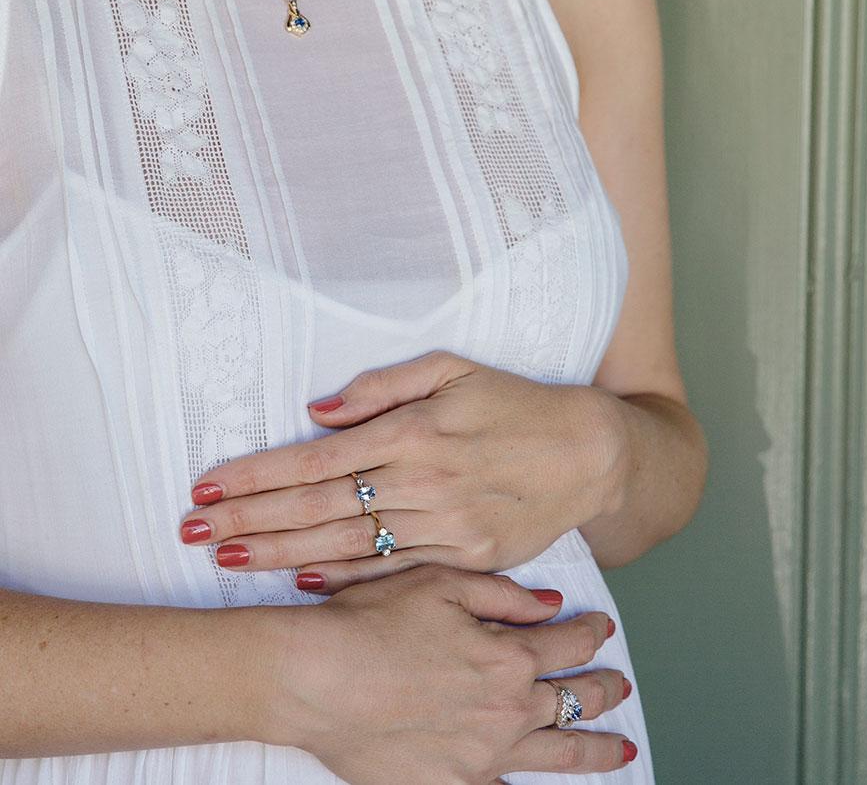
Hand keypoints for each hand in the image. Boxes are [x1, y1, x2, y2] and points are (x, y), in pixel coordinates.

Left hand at [180, 350, 626, 590]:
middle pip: (319, 506)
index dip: (259, 474)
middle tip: (195, 531)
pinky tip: (299, 579)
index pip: (317, 459)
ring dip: (281, 552)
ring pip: (346, 544)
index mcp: (415, 431)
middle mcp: (422, 481)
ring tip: (228, 557)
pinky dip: (343, 577)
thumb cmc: (518, 404)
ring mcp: (444, 525)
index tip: (210, 486)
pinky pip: (391, 570)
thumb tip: (319, 410)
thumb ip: (384, 387)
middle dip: (251, 518)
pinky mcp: (465, 556)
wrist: (588, 454)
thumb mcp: (456, 370)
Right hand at [259, 565, 635, 782]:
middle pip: (574, 701)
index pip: (567, 643)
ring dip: (597, 750)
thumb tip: (551, 604)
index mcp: (508, 656)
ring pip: (559, 754)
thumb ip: (503, 596)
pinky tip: (544, 781)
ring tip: (622, 749)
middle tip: (619, 683)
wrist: (316, 679)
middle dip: (603, 688)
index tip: (601, 627)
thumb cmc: (371, 623)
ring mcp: (483, 756)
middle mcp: (507, 711)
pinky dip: (532, 783)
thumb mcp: (440, 584)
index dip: (591, 632)